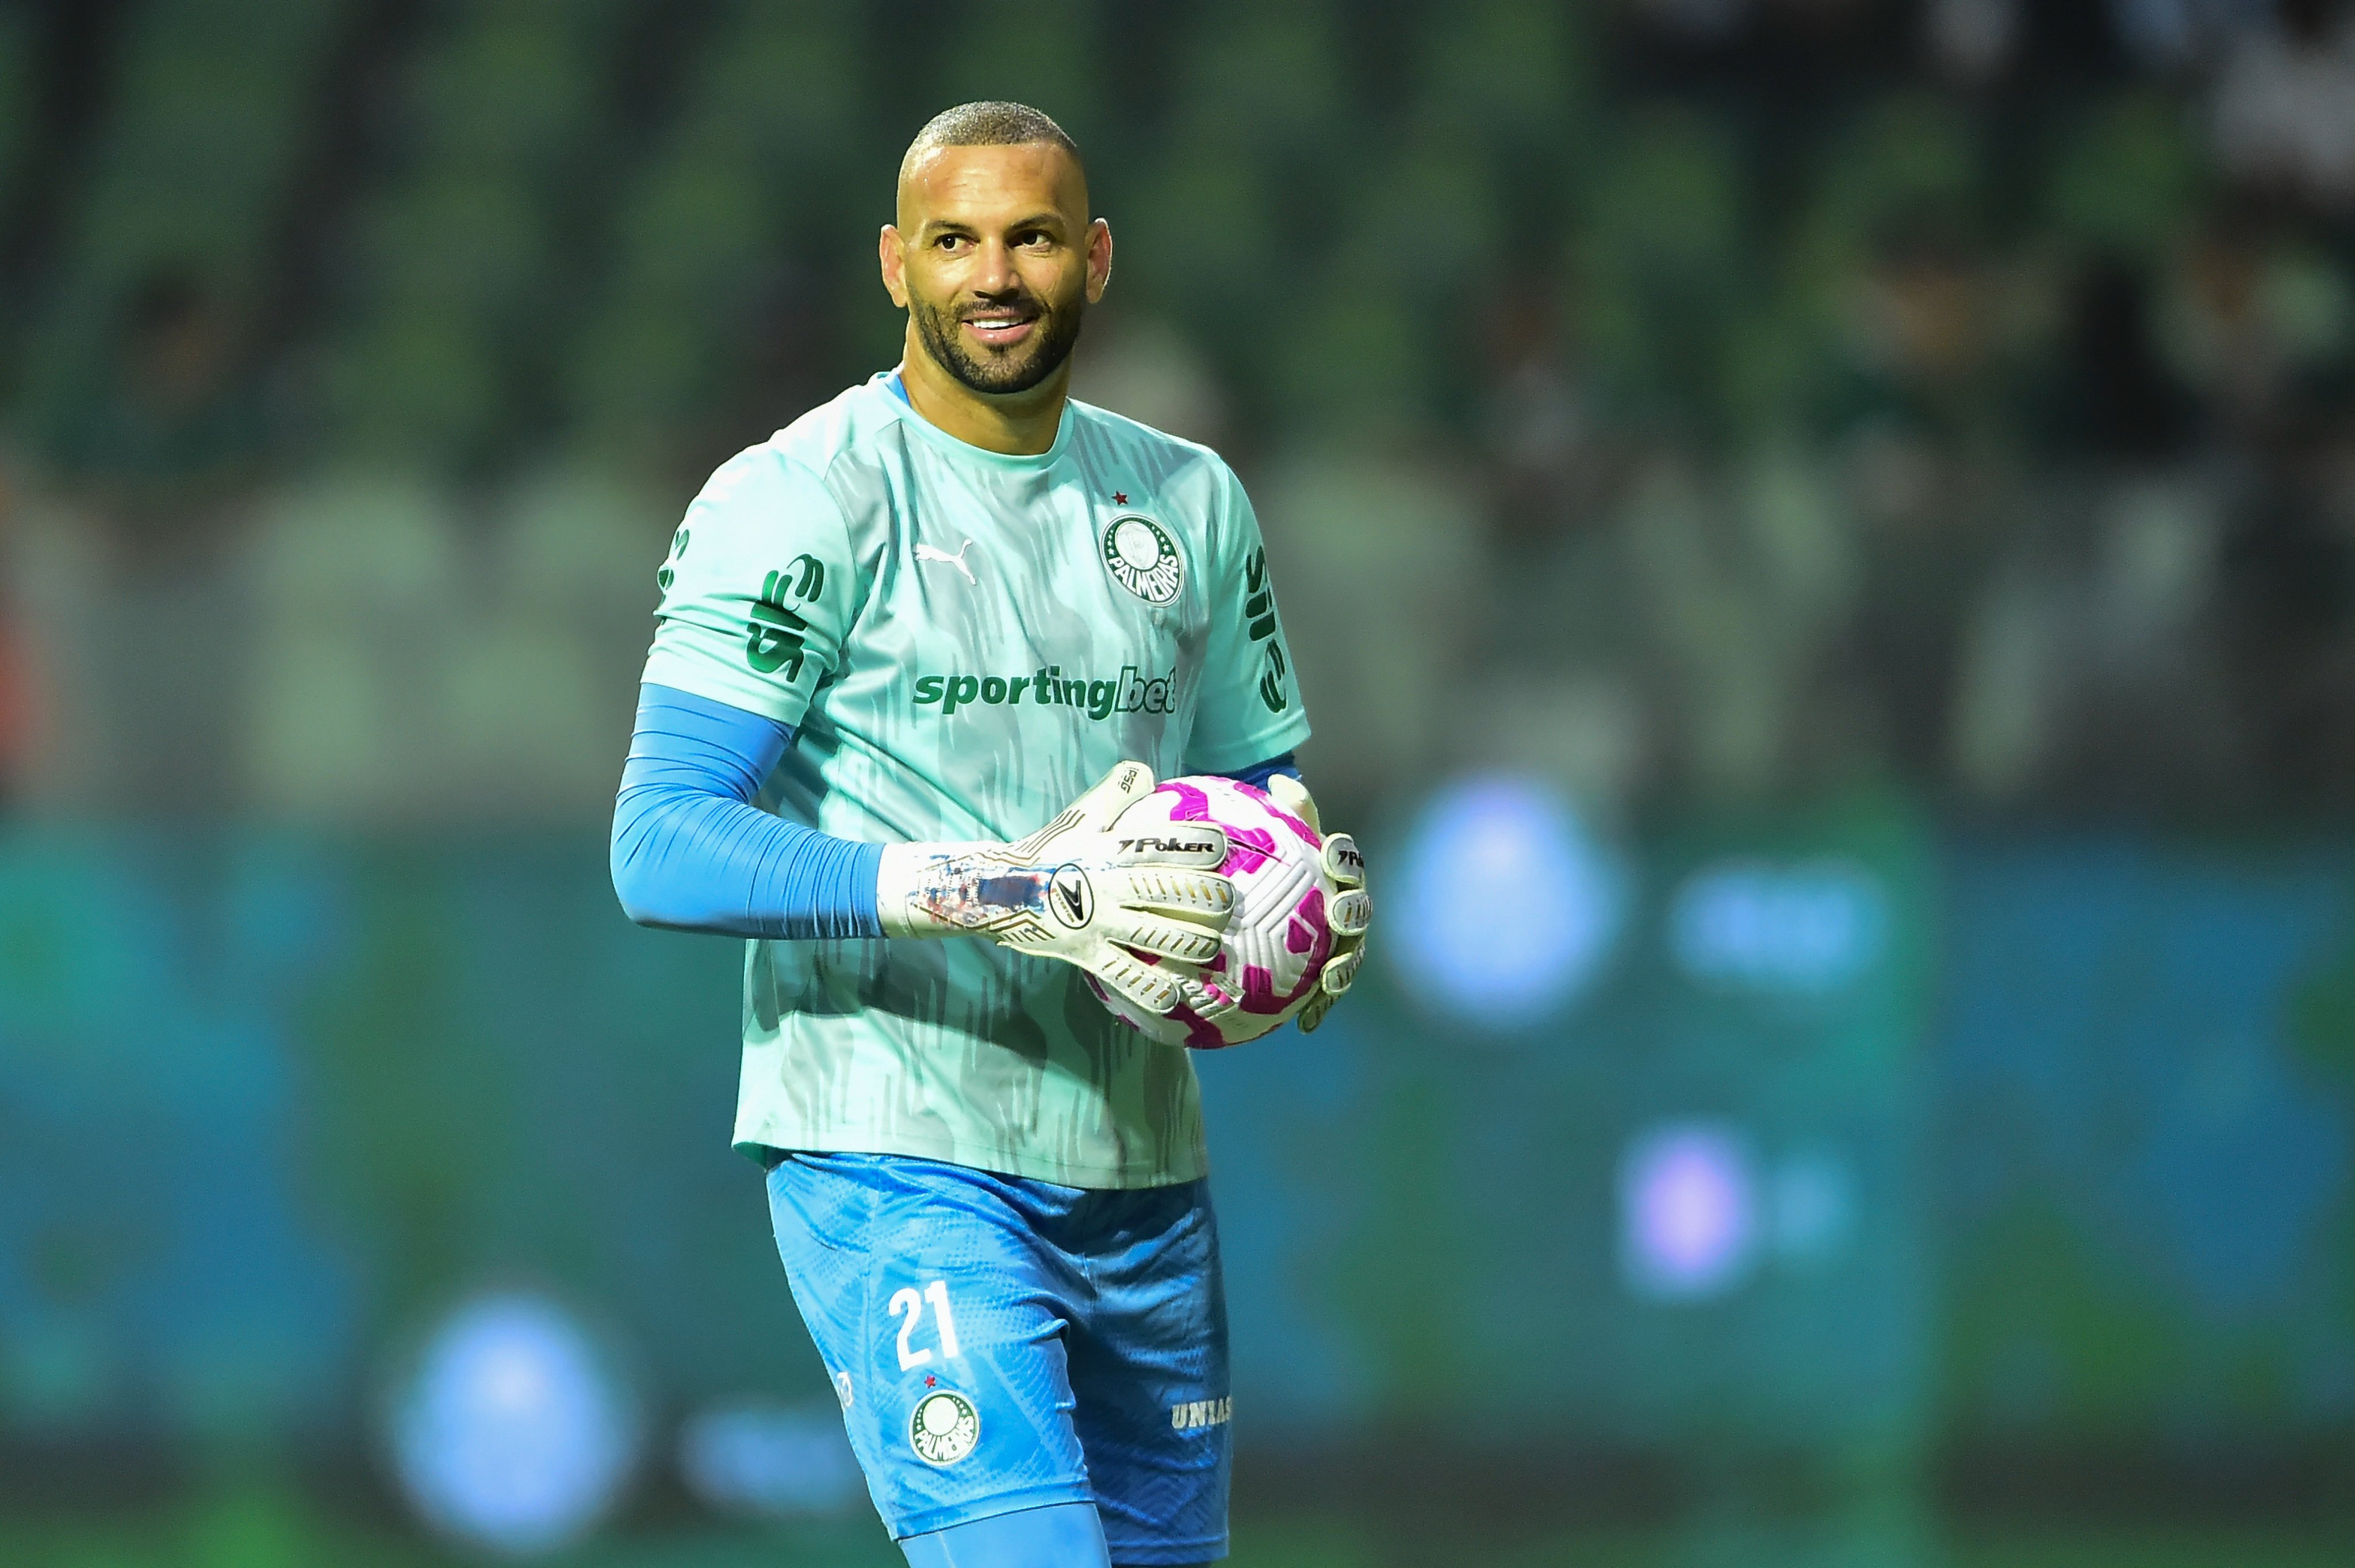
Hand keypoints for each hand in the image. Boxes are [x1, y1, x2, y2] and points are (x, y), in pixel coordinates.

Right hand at [877, 762, 1236, 1014]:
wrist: (996, 889)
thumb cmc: (1048, 848)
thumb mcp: (1080, 813)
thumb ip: (1116, 791)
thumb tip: (1146, 772)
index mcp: (1114, 849)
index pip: (1168, 842)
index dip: (1202, 844)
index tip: (1223, 848)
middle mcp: (1112, 886)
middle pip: (1174, 892)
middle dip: (1210, 900)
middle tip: (1227, 904)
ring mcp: (1101, 923)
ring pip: (1161, 937)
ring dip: (1194, 945)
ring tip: (1211, 949)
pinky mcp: (1089, 955)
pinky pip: (1127, 978)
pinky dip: (1153, 990)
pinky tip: (1175, 997)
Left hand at [1265, 775, 1368, 1032]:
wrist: (1269, 896)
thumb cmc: (1273, 861)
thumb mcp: (1271, 835)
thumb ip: (1281, 811)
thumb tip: (1280, 780)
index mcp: (1334, 872)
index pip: (1345, 861)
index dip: (1342, 858)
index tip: (1328, 855)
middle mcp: (1344, 906)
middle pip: (1357, 910)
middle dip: (1352, 914)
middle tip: (1336, 915)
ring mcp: (1338, 943)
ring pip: (1350, 955)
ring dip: (1343, 969)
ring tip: (1328, 982)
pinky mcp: (1324, 974)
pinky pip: (1328, 994)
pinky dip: (1321, 1009)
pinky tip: (1306, 1026)